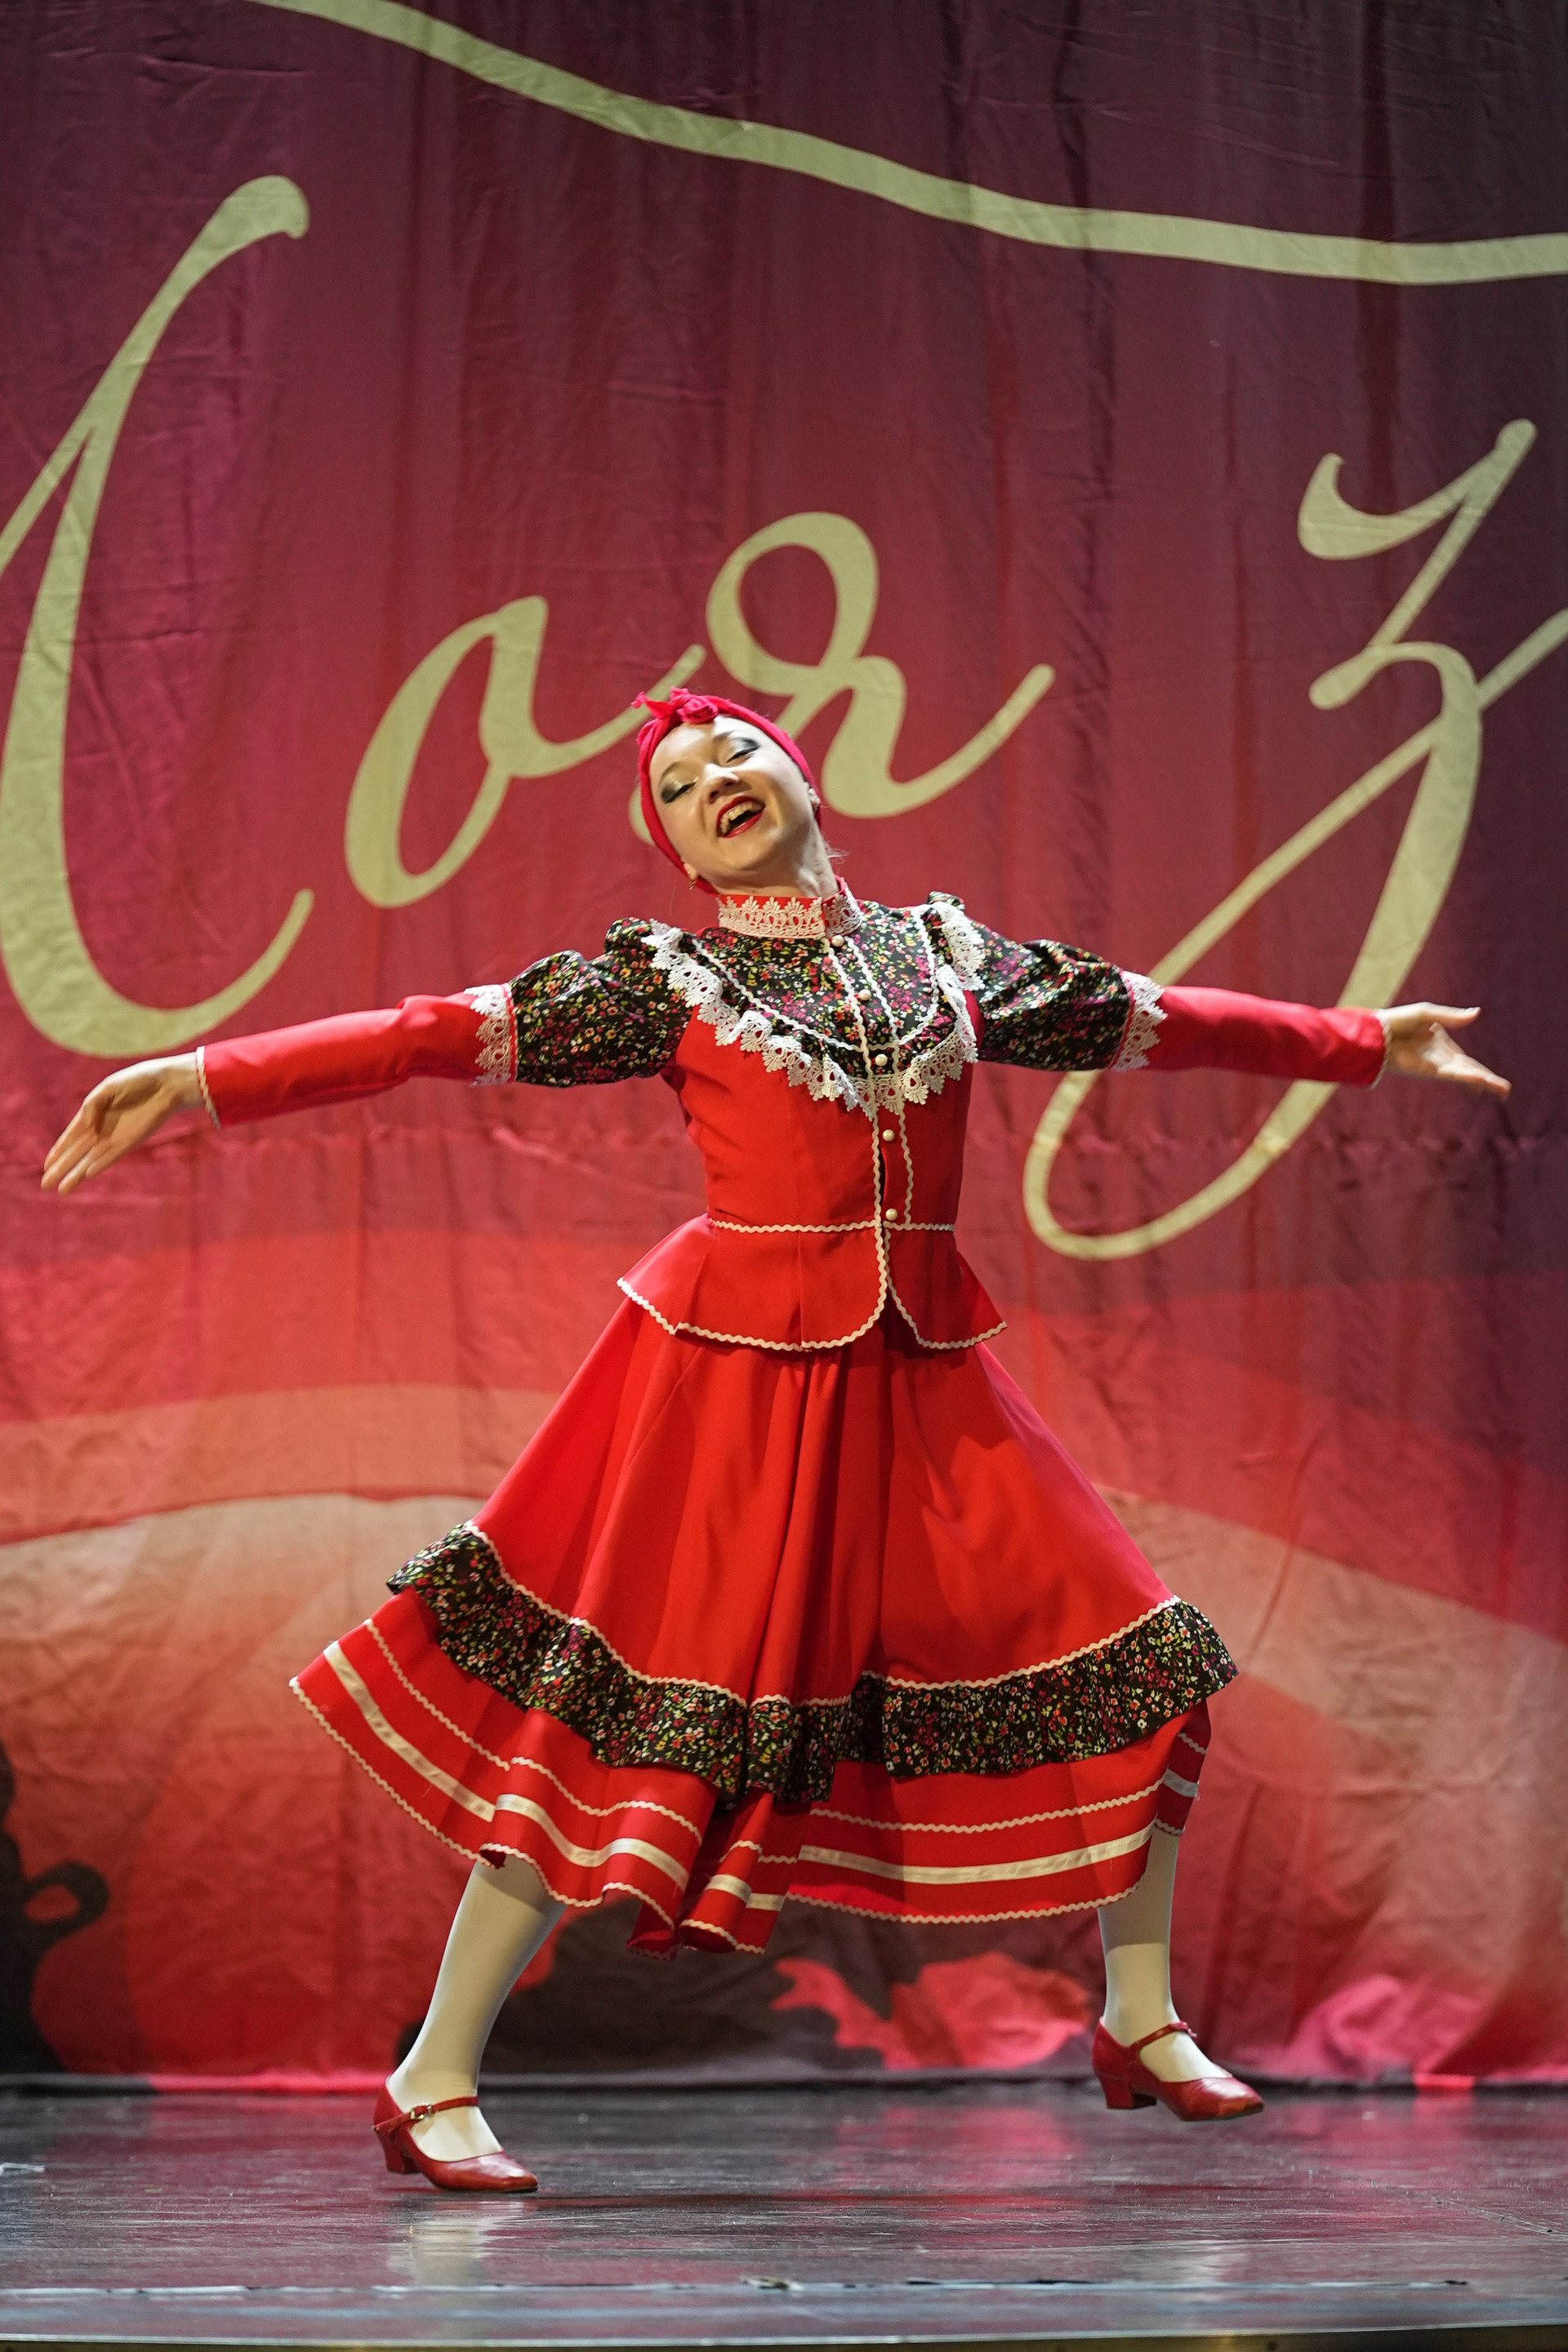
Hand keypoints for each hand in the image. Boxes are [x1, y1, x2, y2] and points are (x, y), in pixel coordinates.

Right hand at [42, 1055, 203, 1194]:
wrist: (166, 1085)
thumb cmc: (137, 1081)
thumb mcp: (109, 1087)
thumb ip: (93, 1104)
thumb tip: (85, 1124)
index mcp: (93, 1114)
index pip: (70, 1136)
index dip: (58, 1151)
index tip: (46, 1165)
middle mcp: (101, 1130)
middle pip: (76, 1153)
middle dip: (60, 1169)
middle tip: (45, 1185)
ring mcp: (115, 1138)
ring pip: (90, 1160)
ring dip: (76, 1175)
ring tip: (62, 1190)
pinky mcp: (130, 1142)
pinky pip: (111, 1156)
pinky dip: (98, 1165)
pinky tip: (86, 1175)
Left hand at [1379, 1005, 1508, 1098]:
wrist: (1376, 1033)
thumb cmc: (1397, 1021)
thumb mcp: (1428, 1014)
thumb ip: (1452, 1017)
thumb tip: (1477, 1013)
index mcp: (1441, 1045)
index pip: (1466, 1061)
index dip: (1480, 1071)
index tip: (1493, 1082)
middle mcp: (1440, 1058)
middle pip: (1470, 1071)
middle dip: (1488, 1081)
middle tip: (1505, 1091)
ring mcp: (1435, 1066)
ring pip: (1465, 1075)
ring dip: (1484, 1082)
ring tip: (1502, 1091)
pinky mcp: (1428, 1070)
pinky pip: (1452, 1074)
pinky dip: (1466, 1076)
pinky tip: (1480, 1081)